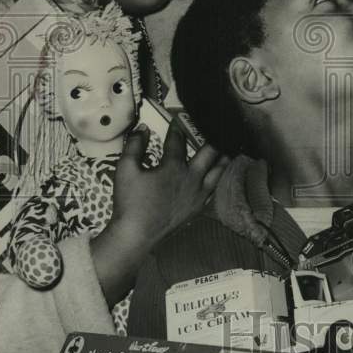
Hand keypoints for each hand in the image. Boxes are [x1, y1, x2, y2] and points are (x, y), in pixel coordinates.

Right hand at [112, 120, 227, 243]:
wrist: (137, 234)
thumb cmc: (130, 202)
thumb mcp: (125, 169)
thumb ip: (134, 146)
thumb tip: (142, 129)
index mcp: (174, 167)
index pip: (178, 141)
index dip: (177, 127)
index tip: (178, 117)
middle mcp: (192, 179)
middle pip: (210, 152)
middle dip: (212, 137)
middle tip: (215, 127)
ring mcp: (198, 194)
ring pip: (218, 171)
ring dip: (222, 157)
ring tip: (227, 148)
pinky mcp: (198, 208)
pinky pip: (214, 188)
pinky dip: (218, 177)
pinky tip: (217, 175)